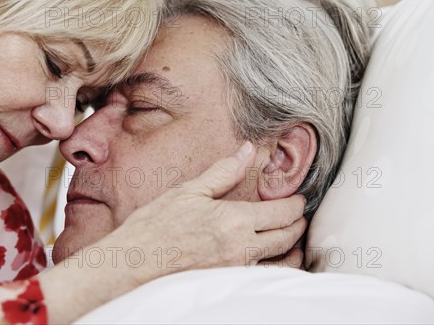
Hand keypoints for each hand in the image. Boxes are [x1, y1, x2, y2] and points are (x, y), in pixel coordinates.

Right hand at [40, 142, 305, 322]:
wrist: (134, 264)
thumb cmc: (155, 226)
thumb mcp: (189, 191)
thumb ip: (223, 172)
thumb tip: (248, 150)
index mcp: (235, 220)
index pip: (282, 212)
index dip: (295, 204)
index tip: (299, 199)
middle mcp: (243, 247)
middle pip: (288, 237)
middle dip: (298, 224)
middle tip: (299, 215)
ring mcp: (237, 269)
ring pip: (282, 261)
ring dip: (293, 249)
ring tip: (293, 239)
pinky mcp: (228, 283)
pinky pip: (264, 275)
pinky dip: (276, 266)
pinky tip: (271, 260)